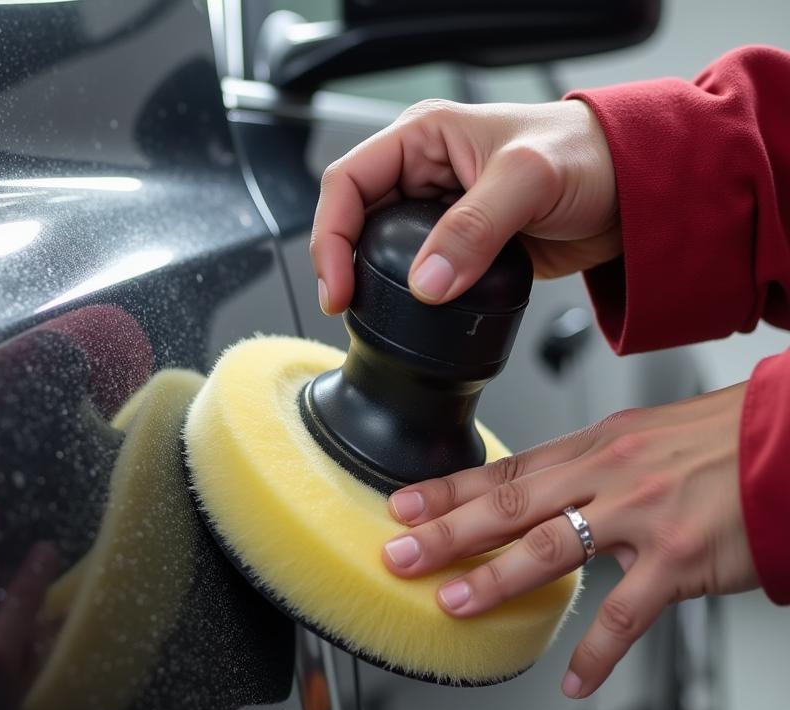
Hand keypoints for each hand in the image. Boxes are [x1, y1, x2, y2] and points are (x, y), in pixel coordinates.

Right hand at [311, 98, 619, 311]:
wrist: (636, 192)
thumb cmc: (590, 155)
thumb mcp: (526, 180)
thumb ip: (473, 229)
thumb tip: (427, 282)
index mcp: (424, 137)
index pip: (348, 182)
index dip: (331, 235)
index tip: (338, 285)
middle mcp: (425, 173)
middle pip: (356, 220)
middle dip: (343, 264)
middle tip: (346, 307)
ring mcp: (441, 214)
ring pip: (382, 251)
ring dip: (374, 283)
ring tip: (373, 313)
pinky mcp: (461, 248)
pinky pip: (418, 274)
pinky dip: (409, 297)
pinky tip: (410, 314)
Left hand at [380, 385, 757, 697]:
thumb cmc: (720, 440)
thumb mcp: (640, 435)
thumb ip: (585, 465)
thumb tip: (534, 490)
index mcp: (594, 445)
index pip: (505, 470)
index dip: (448, 490)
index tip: (403, 507)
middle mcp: (609, 474)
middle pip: (510, 507)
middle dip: (446, 533)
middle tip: (398, 555)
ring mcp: (643, 516)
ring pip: (552, 550)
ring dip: (496, 580)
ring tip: (453, 603)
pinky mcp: (680, 559)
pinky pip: (628, 614)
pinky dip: (597, 654)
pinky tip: (572, 680)